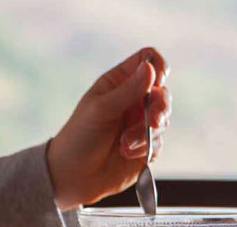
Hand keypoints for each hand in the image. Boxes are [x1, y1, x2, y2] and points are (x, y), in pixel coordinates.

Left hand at [46, 47, 171, 209]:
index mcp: (119, 82)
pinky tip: (126, 154)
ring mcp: (140, 122)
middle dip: (159, 107)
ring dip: (146, 132)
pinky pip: (160, 142)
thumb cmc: (80, 137)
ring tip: (125, 144)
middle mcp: (133, 99)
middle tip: (151, 121)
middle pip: (162, 90)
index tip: (156, 82)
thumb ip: (128, 90)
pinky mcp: (147, 145)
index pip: (147, 60)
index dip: (157, 66)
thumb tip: (150, 67)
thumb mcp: (102, 109)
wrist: (73, 176)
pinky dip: (145, 148)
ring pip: (163, 118)